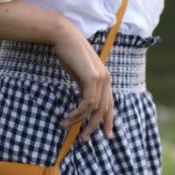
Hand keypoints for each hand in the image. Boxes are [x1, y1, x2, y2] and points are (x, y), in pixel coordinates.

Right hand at [51, 22, 113, 140]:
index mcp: (105, 78)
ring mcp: (101, 78)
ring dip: (80, 121)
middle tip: (84, 139)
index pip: (110, 104)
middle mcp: (106, 78)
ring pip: (95, 109)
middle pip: (104, 110)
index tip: (107, 135)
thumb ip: (85, 86)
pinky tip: (68, 116)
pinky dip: (78, 113)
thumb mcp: (79, 73)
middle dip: (94, 126)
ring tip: (66, 126)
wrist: (64, 36)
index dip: (109, 121)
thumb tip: (84, 104)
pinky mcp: (92, 78)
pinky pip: (87, 103)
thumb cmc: (68, 53)